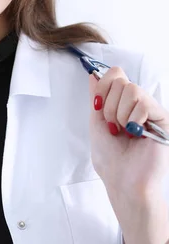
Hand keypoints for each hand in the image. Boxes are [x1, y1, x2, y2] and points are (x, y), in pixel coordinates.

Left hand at [89, 67, 168, 242]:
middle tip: (112, 126)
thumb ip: (97, 96)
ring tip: (123, 130)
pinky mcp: (163, 119)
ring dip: (118, 113)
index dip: (102, 86)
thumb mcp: (96, 121)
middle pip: (120, 80)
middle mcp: (138, 104)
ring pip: (131, 89)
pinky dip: (132, 118)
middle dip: (108, 105)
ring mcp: (151, 111)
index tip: (97, 105)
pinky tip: (135, 132)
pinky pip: (143, 103)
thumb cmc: (110, 157)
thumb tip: (93, 74)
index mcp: (122, 103)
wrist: (123, 179)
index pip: (115, 74)